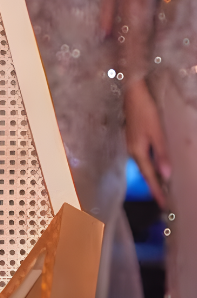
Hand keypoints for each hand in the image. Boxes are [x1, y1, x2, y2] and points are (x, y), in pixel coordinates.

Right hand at [124, 79, 170, 208]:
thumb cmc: (145, 111)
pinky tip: (154, 166)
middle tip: (164, 200)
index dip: (157, 190)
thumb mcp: (156, 132)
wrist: (131, 93)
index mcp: (138, 150)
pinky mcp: (132, 138)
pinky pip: (142, 157)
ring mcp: (130, 143)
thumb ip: (161, 153)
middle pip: (145, 172)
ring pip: (143, 165)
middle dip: (154, 186)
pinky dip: (148, 166)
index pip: (149, 175)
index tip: (164, 204)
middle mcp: (132, 149)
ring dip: (152, 177)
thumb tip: (166, 175)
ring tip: (162, 187)